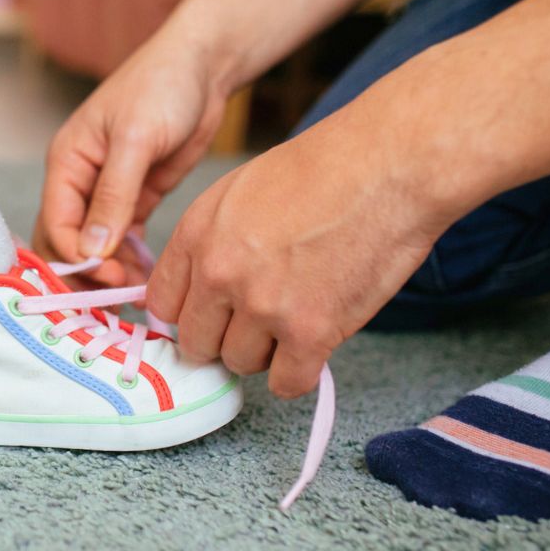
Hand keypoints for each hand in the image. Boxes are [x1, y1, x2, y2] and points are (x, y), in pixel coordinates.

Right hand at [34, 27, 232, 285]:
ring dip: (110, 271)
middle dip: (85, 272)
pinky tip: (147, 274)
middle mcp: (80, 180)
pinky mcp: (137, 197)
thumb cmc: (162, 88)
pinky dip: (130, 260)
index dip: (76, 257)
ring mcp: (108, 191)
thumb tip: (92, 249)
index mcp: (67, 162)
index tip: (109, 277)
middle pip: (66, 241)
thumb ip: (113, 195)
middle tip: (117, 296)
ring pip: (95, 245)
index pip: (56, 224)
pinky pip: (122, 239)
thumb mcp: (135, 140)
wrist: (203, 67)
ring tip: (137, 291)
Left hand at [145, 104, 451, 397]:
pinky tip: (313, 347)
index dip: (188, 314)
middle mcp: (219, 273)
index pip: (162, 303)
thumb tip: (199, 288)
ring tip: (295, 318)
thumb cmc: (323, 169)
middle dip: (221, 338)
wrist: (387, 167)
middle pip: (196, 342)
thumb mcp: (239, 191)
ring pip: (240, 363)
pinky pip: (287, 383)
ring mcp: (262, 305)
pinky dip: (299, 373)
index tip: (208, 317)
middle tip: (255, 322)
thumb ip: (210, 240)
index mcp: (196, 234)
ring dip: (265, 352)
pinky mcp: (310, 332)